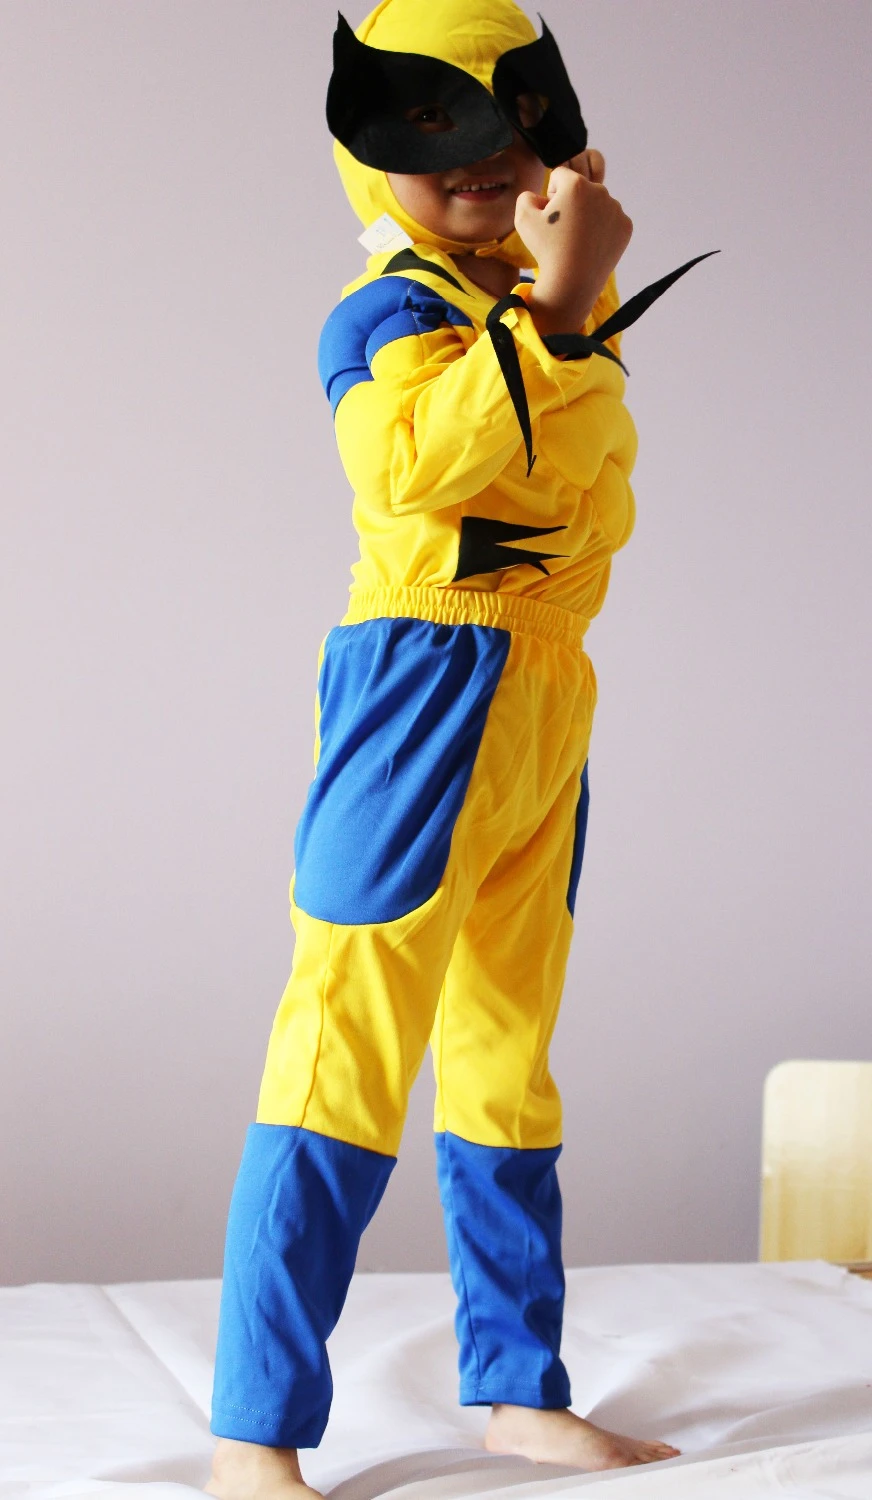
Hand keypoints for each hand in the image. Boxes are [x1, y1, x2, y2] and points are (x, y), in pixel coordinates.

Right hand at [515, 148, 631, 335]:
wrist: (572, 282)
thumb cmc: (546, 250)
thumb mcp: (523, 218)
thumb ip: (526, 196)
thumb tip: (538, 196)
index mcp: (576, 184)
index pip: (560, 176)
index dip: (550, 195)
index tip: (549, 215)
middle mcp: (601, 191)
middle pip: (581, 189)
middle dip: (571, 204)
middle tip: (563, 231)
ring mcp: (616, 209)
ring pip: (597, 204)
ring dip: (587, 215)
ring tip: (577, 240)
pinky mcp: (625, 227)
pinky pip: (610, 220)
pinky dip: (601, 230)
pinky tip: (590, 245)